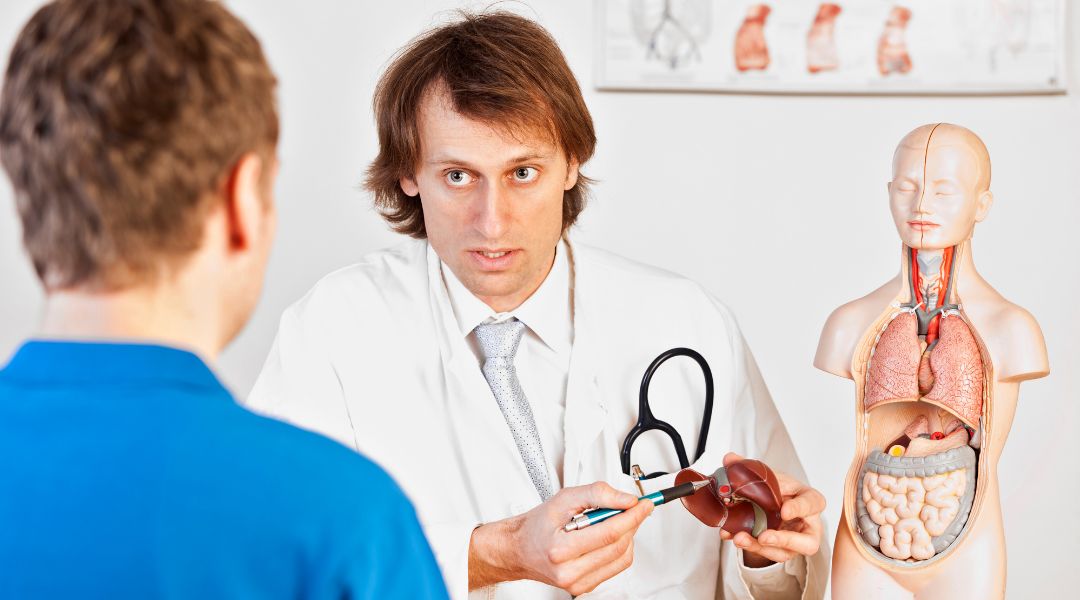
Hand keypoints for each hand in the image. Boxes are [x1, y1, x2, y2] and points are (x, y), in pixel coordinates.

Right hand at [468, 482, 653, 593]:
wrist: (520, 549)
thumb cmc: (538, 525)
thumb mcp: (564, 499)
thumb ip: (597, 494)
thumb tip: (626, 500)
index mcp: (561, 548)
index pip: (610, 531)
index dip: (633, 515)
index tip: (644, 504)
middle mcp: (569, 571)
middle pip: (619, 545)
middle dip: (632, 523)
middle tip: (634, 508)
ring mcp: (577, 583)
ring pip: (622, 558)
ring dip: (627, 536)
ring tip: (616, 521)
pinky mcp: (584, 588)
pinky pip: (615, 568)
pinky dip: (619, 549)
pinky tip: (608, 538)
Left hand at [719, 452, 824, 567]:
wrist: (770, 502)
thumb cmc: (778, 489)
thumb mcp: (769, 476)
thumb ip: (750, 467)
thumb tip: (729, 458)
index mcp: (809, 500)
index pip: (813, 504)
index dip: (801, 508)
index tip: (783, 510)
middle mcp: (807, 525)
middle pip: (808, 542)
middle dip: (784, 541)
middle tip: (764, 536)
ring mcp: (794, 543)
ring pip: (783, 553)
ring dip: (759, 547)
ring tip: (740, 537)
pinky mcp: (779, 550)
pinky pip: (766, 554)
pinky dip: (748, 546)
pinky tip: (732, 536)